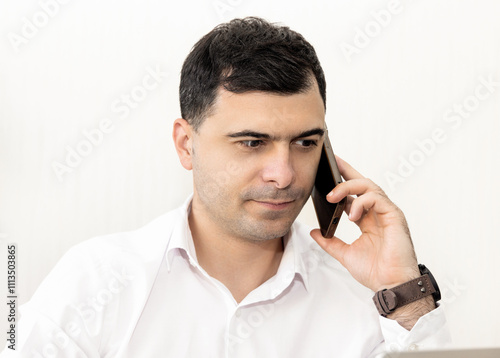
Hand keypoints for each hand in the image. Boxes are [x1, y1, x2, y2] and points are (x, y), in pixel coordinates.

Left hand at [310, 156, 419, 291]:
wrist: (391, 285)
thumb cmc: (375, 271)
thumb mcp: (344, 254)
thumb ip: (329, 242)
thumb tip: (313, 232)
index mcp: (367, 220)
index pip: (354, 194)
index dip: (343, 181)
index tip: (328, 170)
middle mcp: (378, 213)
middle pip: (363, 184)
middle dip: (347, 171)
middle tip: (332, 162)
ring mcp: (387, 213)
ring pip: (369, 186)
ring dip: (349, 187)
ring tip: (333, 196)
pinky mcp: (394, 216)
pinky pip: (377, 198)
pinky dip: (362, 202)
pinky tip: (351, 214)